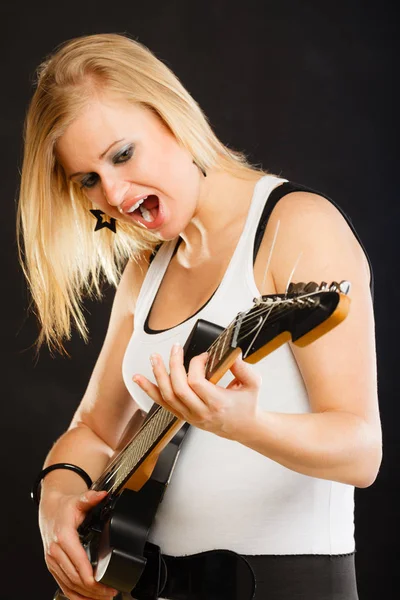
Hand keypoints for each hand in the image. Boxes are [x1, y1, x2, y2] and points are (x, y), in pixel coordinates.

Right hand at [39, 489, 117, 599]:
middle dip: (94, 590)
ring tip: (103, 597)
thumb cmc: (64, 507)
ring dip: (86, 595)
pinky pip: (62, 585)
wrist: (49, 509)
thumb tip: (103, 495)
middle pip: (75, 578)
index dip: (92, 578)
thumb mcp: (78, 500)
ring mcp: (52, 561)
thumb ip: (91, 498)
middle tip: (110, 592)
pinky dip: (74, 596)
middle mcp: (55, 551)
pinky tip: (86, 599)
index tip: (106, 584)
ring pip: (69, 585)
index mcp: (63, 537)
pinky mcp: (52, 566)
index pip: (79, 564)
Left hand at [132, 343, 261, 440]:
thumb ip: (243, 368)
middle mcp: (201, 412)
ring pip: (167, 396)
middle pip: (178, 388)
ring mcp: (190, 416)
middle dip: (173, 365)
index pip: (196, 382)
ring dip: (157, 375)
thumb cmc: (247, 406)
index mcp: (217, 403)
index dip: (196, 365)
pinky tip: (140, 380)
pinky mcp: (184, 416)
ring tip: (154, 358)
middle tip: (175, 349)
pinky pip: (163, 403)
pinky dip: (149, 390)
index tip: (203, 356)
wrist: (244, 428)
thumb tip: (230, 354)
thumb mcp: (253, 384)